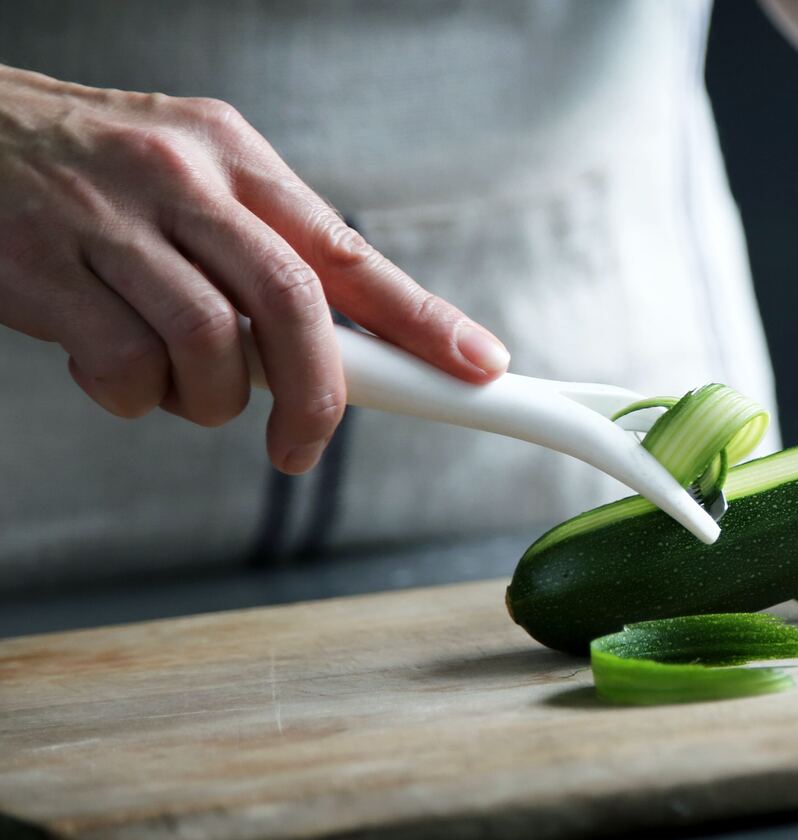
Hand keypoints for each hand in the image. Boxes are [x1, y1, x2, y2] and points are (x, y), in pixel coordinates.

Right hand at [0, 65, 509, 473]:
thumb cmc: (86, 173)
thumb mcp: (190, 177)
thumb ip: (262, 249)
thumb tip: (350, 343)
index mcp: (234, 158)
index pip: (350, 251)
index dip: (423, 319)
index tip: (477, 366)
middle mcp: (182, 180)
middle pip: (295, 303)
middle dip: (319, 394)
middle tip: (303, 446)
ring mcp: (110, 222)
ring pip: (213, 346)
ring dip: (210, 400)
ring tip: (178, 385)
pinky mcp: (43, 271)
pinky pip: (126, 368)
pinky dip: (133, 397)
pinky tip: (110, 370)